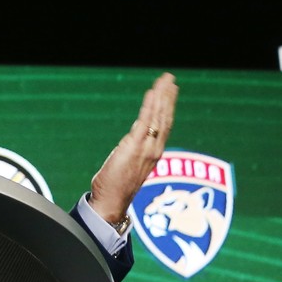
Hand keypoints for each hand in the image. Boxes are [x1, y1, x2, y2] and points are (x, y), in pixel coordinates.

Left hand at [88, 72, 177, 225]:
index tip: (170, 92)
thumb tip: (133, 136)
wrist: (111, 203)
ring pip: (159, 116)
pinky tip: (152, 91)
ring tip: (165, 80)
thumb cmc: (115, 187)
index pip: (164, 125)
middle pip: (165, 117)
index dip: (168, 107)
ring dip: (162, 96)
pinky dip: (150, 104)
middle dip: (168, 97)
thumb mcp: (126, 163)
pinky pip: (145, 120)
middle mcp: (154, 149)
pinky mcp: (135, 146)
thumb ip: (132, 148)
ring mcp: (147, 148)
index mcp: (154, 153)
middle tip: (170, 79)